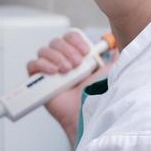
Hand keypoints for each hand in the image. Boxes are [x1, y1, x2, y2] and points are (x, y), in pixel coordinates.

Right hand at [27, 30, 117, 145]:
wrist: (87, 114)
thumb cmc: (98, 97)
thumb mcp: (111, 72)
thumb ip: (114, 58)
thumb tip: (118, 45)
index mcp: (77, 57)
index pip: (69, 37)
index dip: (75, 40)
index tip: (86, 51)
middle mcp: (62, 62)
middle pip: (56, 42)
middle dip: (67, 49)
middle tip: (78, 64)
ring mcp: (49, 72)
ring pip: (44, 50)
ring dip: (56, 57)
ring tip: (67, 71)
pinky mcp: (38, 82)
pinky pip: (32, 65)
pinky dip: (42, 64)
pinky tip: (54, 72)